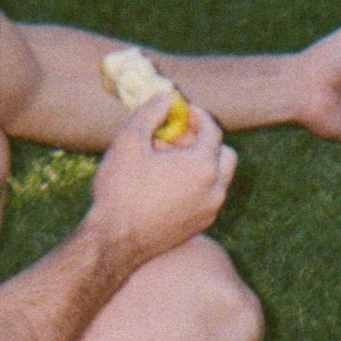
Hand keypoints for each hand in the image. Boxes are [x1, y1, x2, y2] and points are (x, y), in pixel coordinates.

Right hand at [89, 95, 236, 265]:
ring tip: (169, 161)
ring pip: (219, 178)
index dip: (198, 116)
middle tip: (180, 137)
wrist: (115, 241)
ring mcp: (210, 210)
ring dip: (202, 164)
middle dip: (206, 141)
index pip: (212, 131)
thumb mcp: (129, 141)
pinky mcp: (201, 226)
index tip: (183, 111)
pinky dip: (197, 184)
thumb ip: (150, 113)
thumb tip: (165, 99)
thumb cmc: (120, 190)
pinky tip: (168, 184)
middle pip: (225, 155)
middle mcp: (215, 189)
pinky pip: (208, 197)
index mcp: (203, 166)